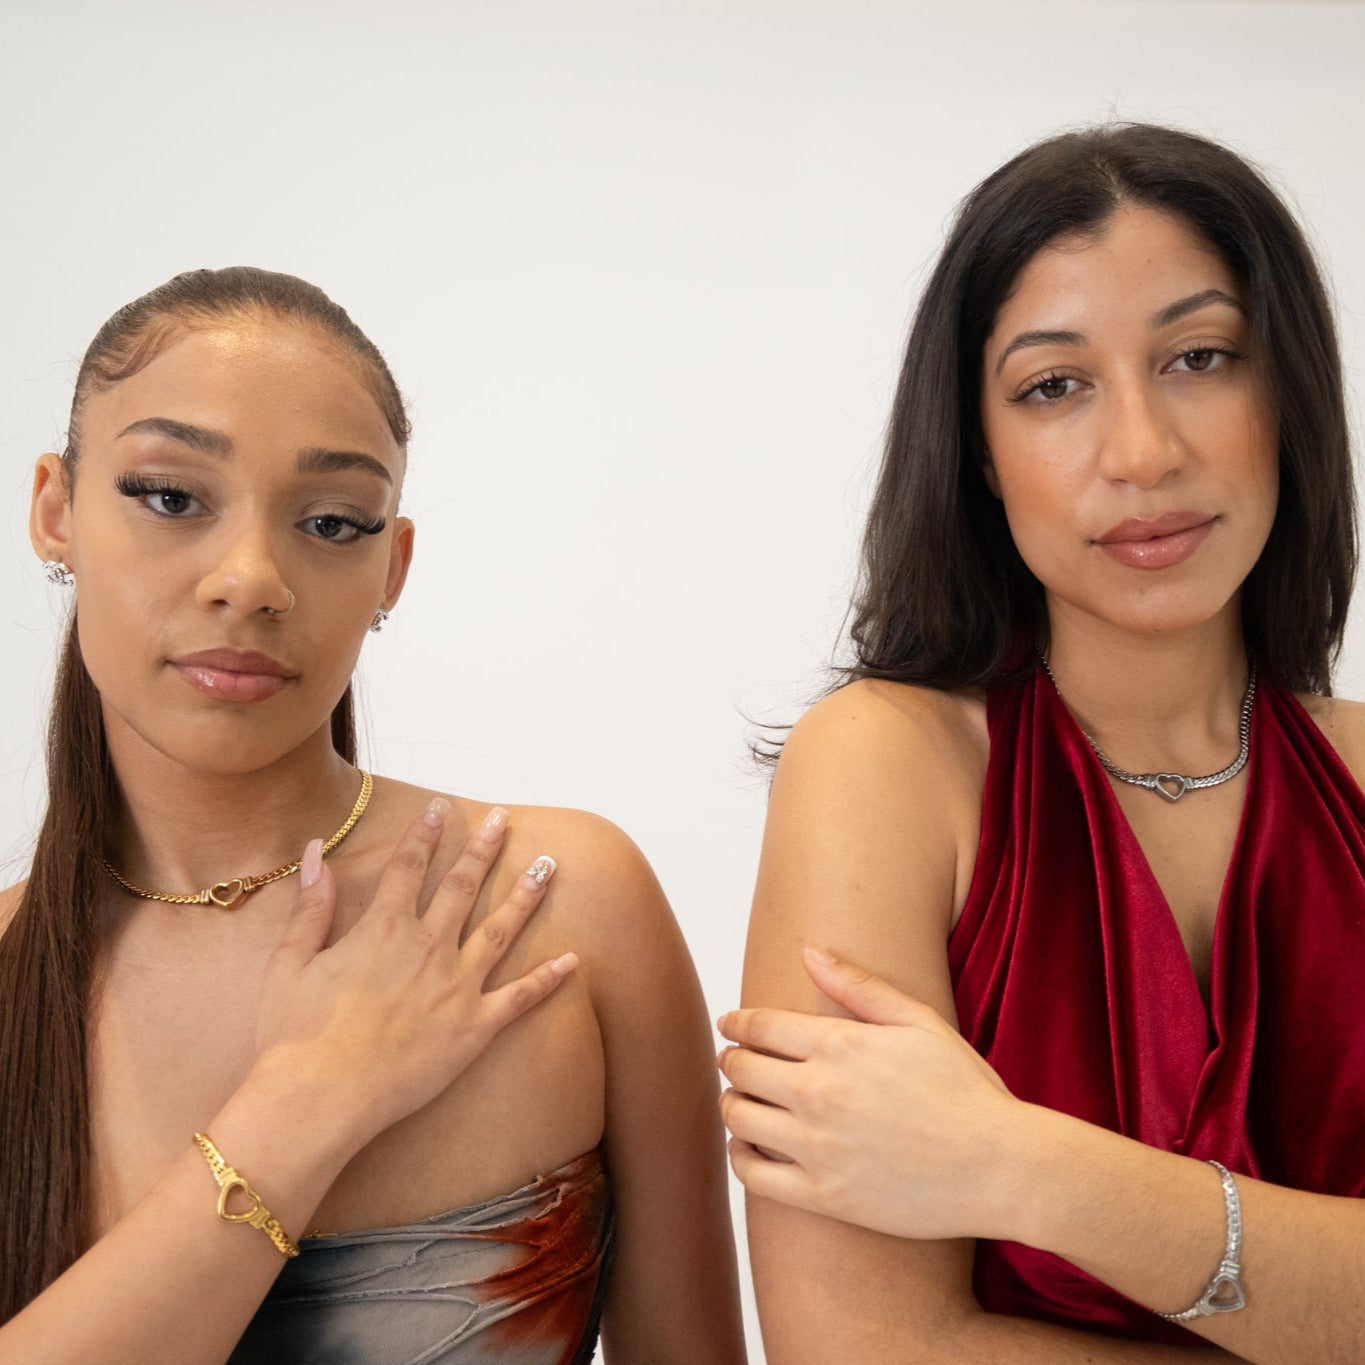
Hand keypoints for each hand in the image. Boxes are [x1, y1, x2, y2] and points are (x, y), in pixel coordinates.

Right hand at [252, 798, 575, 1146]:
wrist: (319, 1098)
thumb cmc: (294, 1035)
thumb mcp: (289, 961)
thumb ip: (310, 905)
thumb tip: (317, 851)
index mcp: (383, 930)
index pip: (408, 867)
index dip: (425, 833)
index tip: (441, 807)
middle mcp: (427, 949)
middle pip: (462, 886)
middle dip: (484, 848)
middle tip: (503, 819)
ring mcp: (456, 988)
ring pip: (500, 930)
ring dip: (526, 895)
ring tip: (548, 865)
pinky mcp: (473, 1029)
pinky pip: (519, 998)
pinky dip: (548, 979)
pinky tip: (573, 960)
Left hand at [717, 947, 1026, 1240]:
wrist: (1001, 1168)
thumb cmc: (966, 1090)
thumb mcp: (920, 1021)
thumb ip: (859, 986)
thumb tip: (809, 951)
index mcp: (840, 1046)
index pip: (759, 1026)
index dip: (736, 1022)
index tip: (730, 1024)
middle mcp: (819, 1093)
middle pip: (741, 1069)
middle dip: (732, 1059)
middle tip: (735, 1060)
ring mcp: (818, 1148)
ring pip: (739, 1118)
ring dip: (731, 1103)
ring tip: (740, 1100)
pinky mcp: (824, 1197)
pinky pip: (754, 1174)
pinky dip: (740, 1156)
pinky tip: (749, 1146)